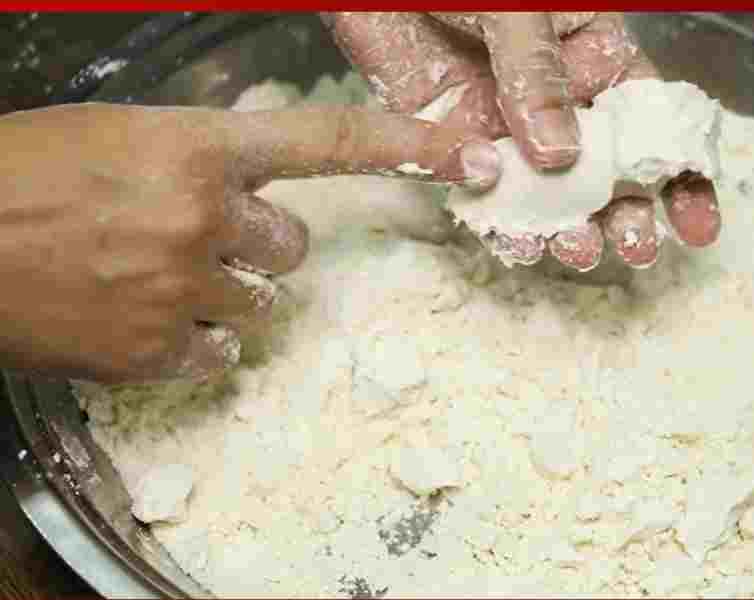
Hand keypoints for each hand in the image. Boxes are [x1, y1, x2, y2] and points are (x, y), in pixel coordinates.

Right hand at [0, 102, 497, 382]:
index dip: (405, 146)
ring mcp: (182, 286)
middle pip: (292, 248)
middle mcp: (203, 214)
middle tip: (200, 240)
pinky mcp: (156, 348)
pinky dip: (190, 342)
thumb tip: (243, 178)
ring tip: (153, 277)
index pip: (326, 142)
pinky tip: (143, 319)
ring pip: (256, 304)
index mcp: (197, 147)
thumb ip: (196, 156)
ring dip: (221, 294)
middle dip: (258, 247)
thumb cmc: (22, 174)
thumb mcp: (120, 136)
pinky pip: (218, 355)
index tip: (466, 156)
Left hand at [327, 12, 720, 269]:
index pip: (649, 123)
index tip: (697, 224)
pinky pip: (483, 193)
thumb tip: (562, 153)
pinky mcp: (454, 141)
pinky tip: (518, 244)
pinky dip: (501, 223)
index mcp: (594, 56)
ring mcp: (506, 126)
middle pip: (604, 172)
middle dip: (626, 214)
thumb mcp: (519, 7)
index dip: (680, 174)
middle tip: (634, 248)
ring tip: (576, 250)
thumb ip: (538, 74)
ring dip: (566, 228)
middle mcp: (556, 100)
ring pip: (546, 193)